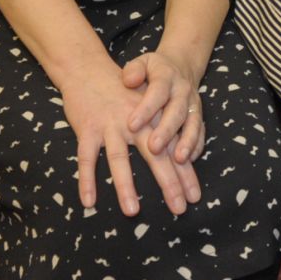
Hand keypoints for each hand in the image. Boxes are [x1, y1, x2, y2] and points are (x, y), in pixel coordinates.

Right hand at [59, 63, 198, 217]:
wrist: (87, 68)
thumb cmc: (121, 92)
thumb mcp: (146, 104)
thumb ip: (163, 128)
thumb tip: (182, 158)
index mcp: (152, 117)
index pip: (173, 148)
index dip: (185, 173)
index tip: (194, 196)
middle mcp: (134, 121)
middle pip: (155, 154)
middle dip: (169, 181)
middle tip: (179, 208)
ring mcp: (110, 124)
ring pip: (119, 158)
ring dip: (126, 185)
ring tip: (133, 211)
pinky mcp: (88, 127)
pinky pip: (86, 157)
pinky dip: (86, 179)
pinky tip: (89, 201)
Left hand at [121, 49, 204, 162]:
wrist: (180, 67)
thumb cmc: (153, 70)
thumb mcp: (142, 62)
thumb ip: (134, 70)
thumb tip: (129, 80)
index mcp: (166, 76)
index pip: (157, 92)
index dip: (146, 109)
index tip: (131, 125)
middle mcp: (183, 90)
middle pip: (176, 111)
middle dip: (166, 130)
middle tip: (153, 148)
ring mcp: (193, 104)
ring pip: (192, 123)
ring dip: (187, 142)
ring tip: (178, 159)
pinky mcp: (199, 116)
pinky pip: (200, 132)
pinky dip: (196, 146)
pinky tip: (189, 160)